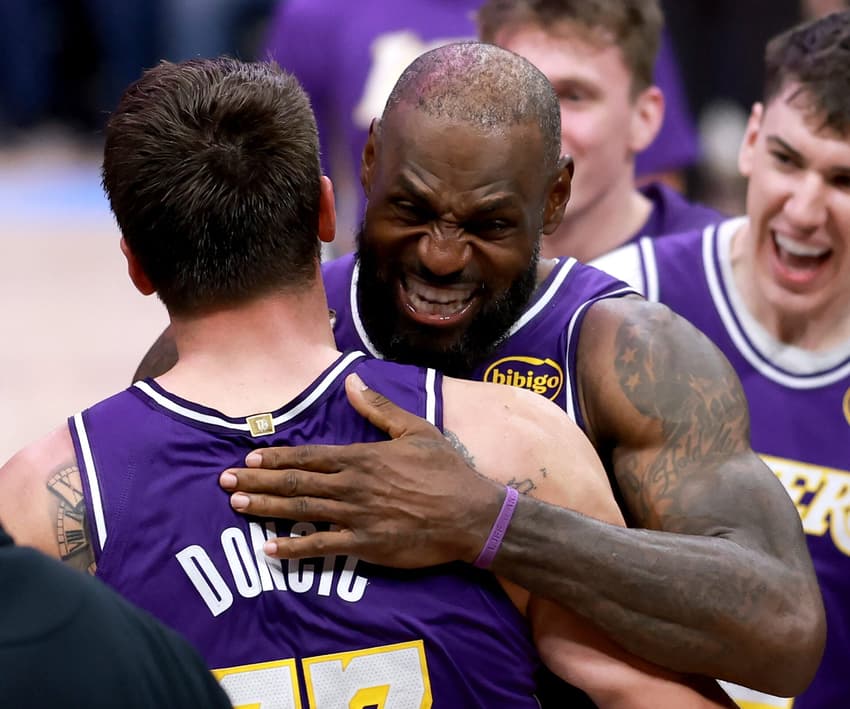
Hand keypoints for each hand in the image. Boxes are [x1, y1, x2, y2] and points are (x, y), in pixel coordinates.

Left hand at [220, 373, 501, 566]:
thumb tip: (352, 383)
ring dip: (265, 508)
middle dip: (257, 480)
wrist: (470, 515)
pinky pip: (322, 546)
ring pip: (301, 511)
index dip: (276, 457)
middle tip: (224, 481)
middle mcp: (352, 486)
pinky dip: (294, 549)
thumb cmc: (446, 470)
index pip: (309, 456)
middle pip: (295, 482)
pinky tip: (270, 549)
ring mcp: (356, 517)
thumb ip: (380, 408)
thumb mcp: (417, 430)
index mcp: (362, 457)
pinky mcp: (366, 545)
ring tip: (236, 504)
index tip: (249, 457)